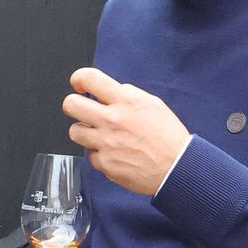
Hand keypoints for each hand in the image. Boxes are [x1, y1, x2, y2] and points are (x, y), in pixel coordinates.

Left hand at [64, 67, 190, 195]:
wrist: (177, 168)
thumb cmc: (169, 137)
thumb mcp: (153, 104)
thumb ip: (128, 95)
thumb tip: (109, 93)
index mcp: (125, 101)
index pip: (89, 78)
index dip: (78, 79)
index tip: (80, 85)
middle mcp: (112, 120)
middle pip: (70, 105)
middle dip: (73, 105)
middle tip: (83, 110)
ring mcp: (106, 143)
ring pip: (74, 132)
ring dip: (85, 132)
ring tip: (100, 135)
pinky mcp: (105, 164)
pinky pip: (90, 155)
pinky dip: (100, 155)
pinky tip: (114, 154)